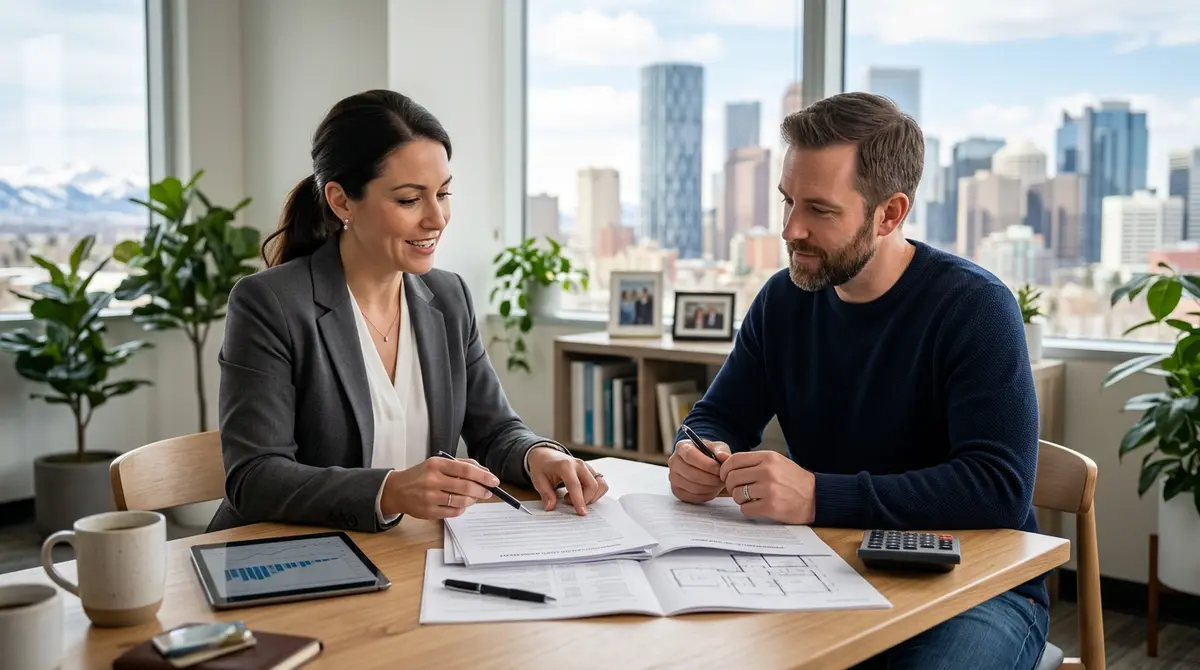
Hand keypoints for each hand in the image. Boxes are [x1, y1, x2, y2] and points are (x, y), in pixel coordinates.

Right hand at [380, 457, 496, 519]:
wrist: (396, 490)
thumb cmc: (420, 475)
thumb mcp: (437, 463)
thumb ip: (460, 465)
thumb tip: (484, 470)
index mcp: (436, 465)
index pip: (465, 470)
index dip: (483, 476)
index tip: (494, 480)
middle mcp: (432, 480)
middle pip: (466, 487)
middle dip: (482, 490)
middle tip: (488, 492)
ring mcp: (430, 497)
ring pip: (461, 501)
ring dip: (473, 500)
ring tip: (475, 498)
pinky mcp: (428, 512)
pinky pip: (453, 512)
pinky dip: (462, 509)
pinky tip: (461, 504)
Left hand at [528, 446, 608, 514]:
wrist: (546, 455)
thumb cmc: (542, 467)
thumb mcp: (538, 480)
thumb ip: (546, 494)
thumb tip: (550, 507)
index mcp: (565, 465)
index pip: (575, 485)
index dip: (579, 500)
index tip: (581, 512)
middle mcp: (579, 464)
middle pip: (592, 486)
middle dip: (584, 500)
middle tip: (567, 500)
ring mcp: (586, 466)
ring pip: (600, 485)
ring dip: (591, 496)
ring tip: (575, 497)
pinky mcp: (591, 470)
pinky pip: (601, 483)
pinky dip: (595, 492)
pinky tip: (582, 493)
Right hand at [668, 439, 730, 503]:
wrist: (703, 464)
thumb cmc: (710, 454)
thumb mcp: (717, 447)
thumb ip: (722, 451)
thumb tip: (723, 457)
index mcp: (682, 447)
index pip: (690, 455)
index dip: (706, 464)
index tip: (719, 469)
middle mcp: (674, 461)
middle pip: (690, 473)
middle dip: (710, 478)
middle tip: (723, 479)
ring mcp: (673, 477)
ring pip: (693, 487)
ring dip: (710, 487)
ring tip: (719, 483)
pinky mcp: (676, 491)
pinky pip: (693, 497)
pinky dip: (706, 495)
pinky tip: (713, 489)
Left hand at [719, 450, 814, 523]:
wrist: (816, 497)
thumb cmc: (793, 480)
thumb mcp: (775, 463)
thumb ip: (752, 462)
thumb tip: (722, 458)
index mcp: (767, 457)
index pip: (734, 460)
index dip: (725, 469)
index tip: (726, 476)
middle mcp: (767, 471)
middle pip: (732, 477)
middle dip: (731, 486)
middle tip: (739, 490)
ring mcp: (769, 489)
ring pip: (737, 494)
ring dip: (740, 499)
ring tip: (751, 499)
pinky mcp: (771, 506)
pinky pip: (745, 509)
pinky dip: (748, 510)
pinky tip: (757, 507)